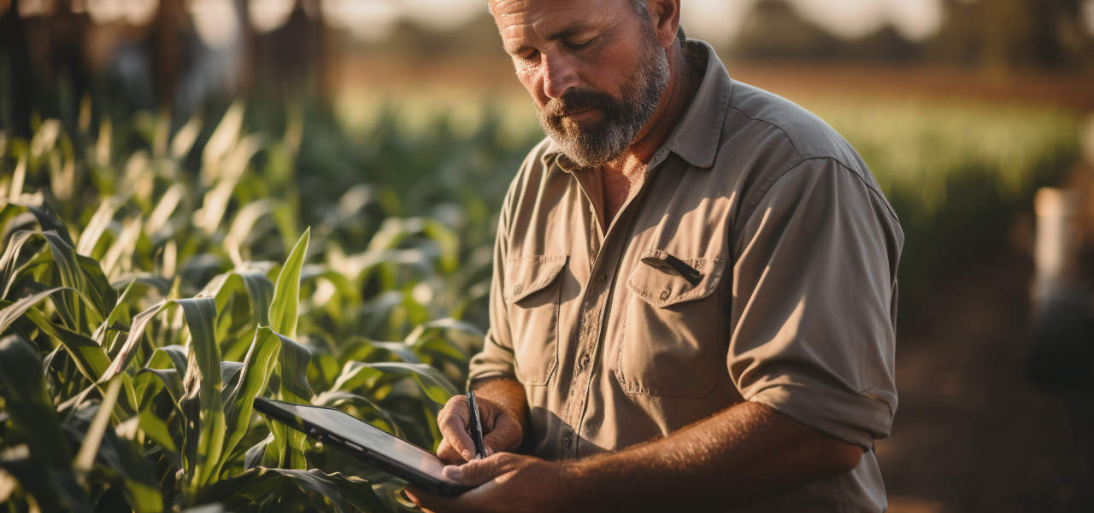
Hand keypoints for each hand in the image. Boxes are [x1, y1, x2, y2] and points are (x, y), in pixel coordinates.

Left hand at [405, 453, 572, 512]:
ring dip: (444, 509)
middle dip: (430, 506)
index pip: (442, 505)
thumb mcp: (503, 463)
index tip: (409, 488)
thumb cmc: (536, 476)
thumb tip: (447, 473)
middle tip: (417, 493)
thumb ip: (473, 470)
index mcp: (482, 504)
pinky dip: (460, 510)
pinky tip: (458, 502)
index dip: (422, 497)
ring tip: (434, 496)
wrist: (564, 494)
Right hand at [436, 394, 522, 463]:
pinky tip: (483, 470)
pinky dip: (468, 472)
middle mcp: (447, 424)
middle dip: (465, 459)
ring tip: (488, 465)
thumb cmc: (504, 422)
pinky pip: (454, 469)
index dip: (459, 440)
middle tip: (485, 467)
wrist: (500, 428)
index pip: (450, 423)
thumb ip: (500, 438)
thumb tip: (485, 454)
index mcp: (458, 406)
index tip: (472, 456)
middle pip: (447, 446)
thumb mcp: (510, 426)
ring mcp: (446, 442)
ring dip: (468, 466)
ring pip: (450, 460)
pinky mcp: (449, 458)